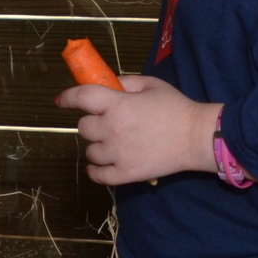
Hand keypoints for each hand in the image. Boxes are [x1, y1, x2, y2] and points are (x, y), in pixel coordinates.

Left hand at [54, 74, 219, 185]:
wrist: (196, 137)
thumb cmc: (175, 107)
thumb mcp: (151, 84)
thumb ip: (125, 82)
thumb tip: (107, 84)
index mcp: (117, 104)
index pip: (81, 97)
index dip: (67, 97)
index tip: (61, 101)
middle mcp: (112, 129)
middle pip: (83, 127)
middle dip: (91, 122)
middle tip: (106, 122)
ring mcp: (117, 154)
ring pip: (89, 151)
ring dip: (96, 145)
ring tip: (112, 143)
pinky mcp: (125, 174)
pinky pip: (98, 175)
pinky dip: (95, 170)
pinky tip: (100, 164)